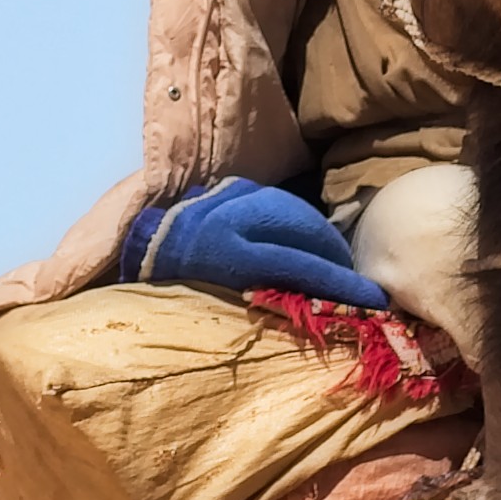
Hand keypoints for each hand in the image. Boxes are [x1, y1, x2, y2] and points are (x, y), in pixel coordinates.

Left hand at [117, 181, 390, 310]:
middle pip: (299, 224)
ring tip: (333, 257)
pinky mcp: (218, 189)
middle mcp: (224, 214)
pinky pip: (267, 198)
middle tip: (353, 275)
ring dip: (314, 231)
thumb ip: (258, 302)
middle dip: (332, 251)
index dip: (339, 282)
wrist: (128, 256)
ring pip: (286, 206)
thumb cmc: (170, 295)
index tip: (372, 299)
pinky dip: (289, 216)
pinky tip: (301, 235)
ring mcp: (220, 196)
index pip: (297, 262)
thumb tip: (311, 310)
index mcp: (222, 248)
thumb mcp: (210, 306)